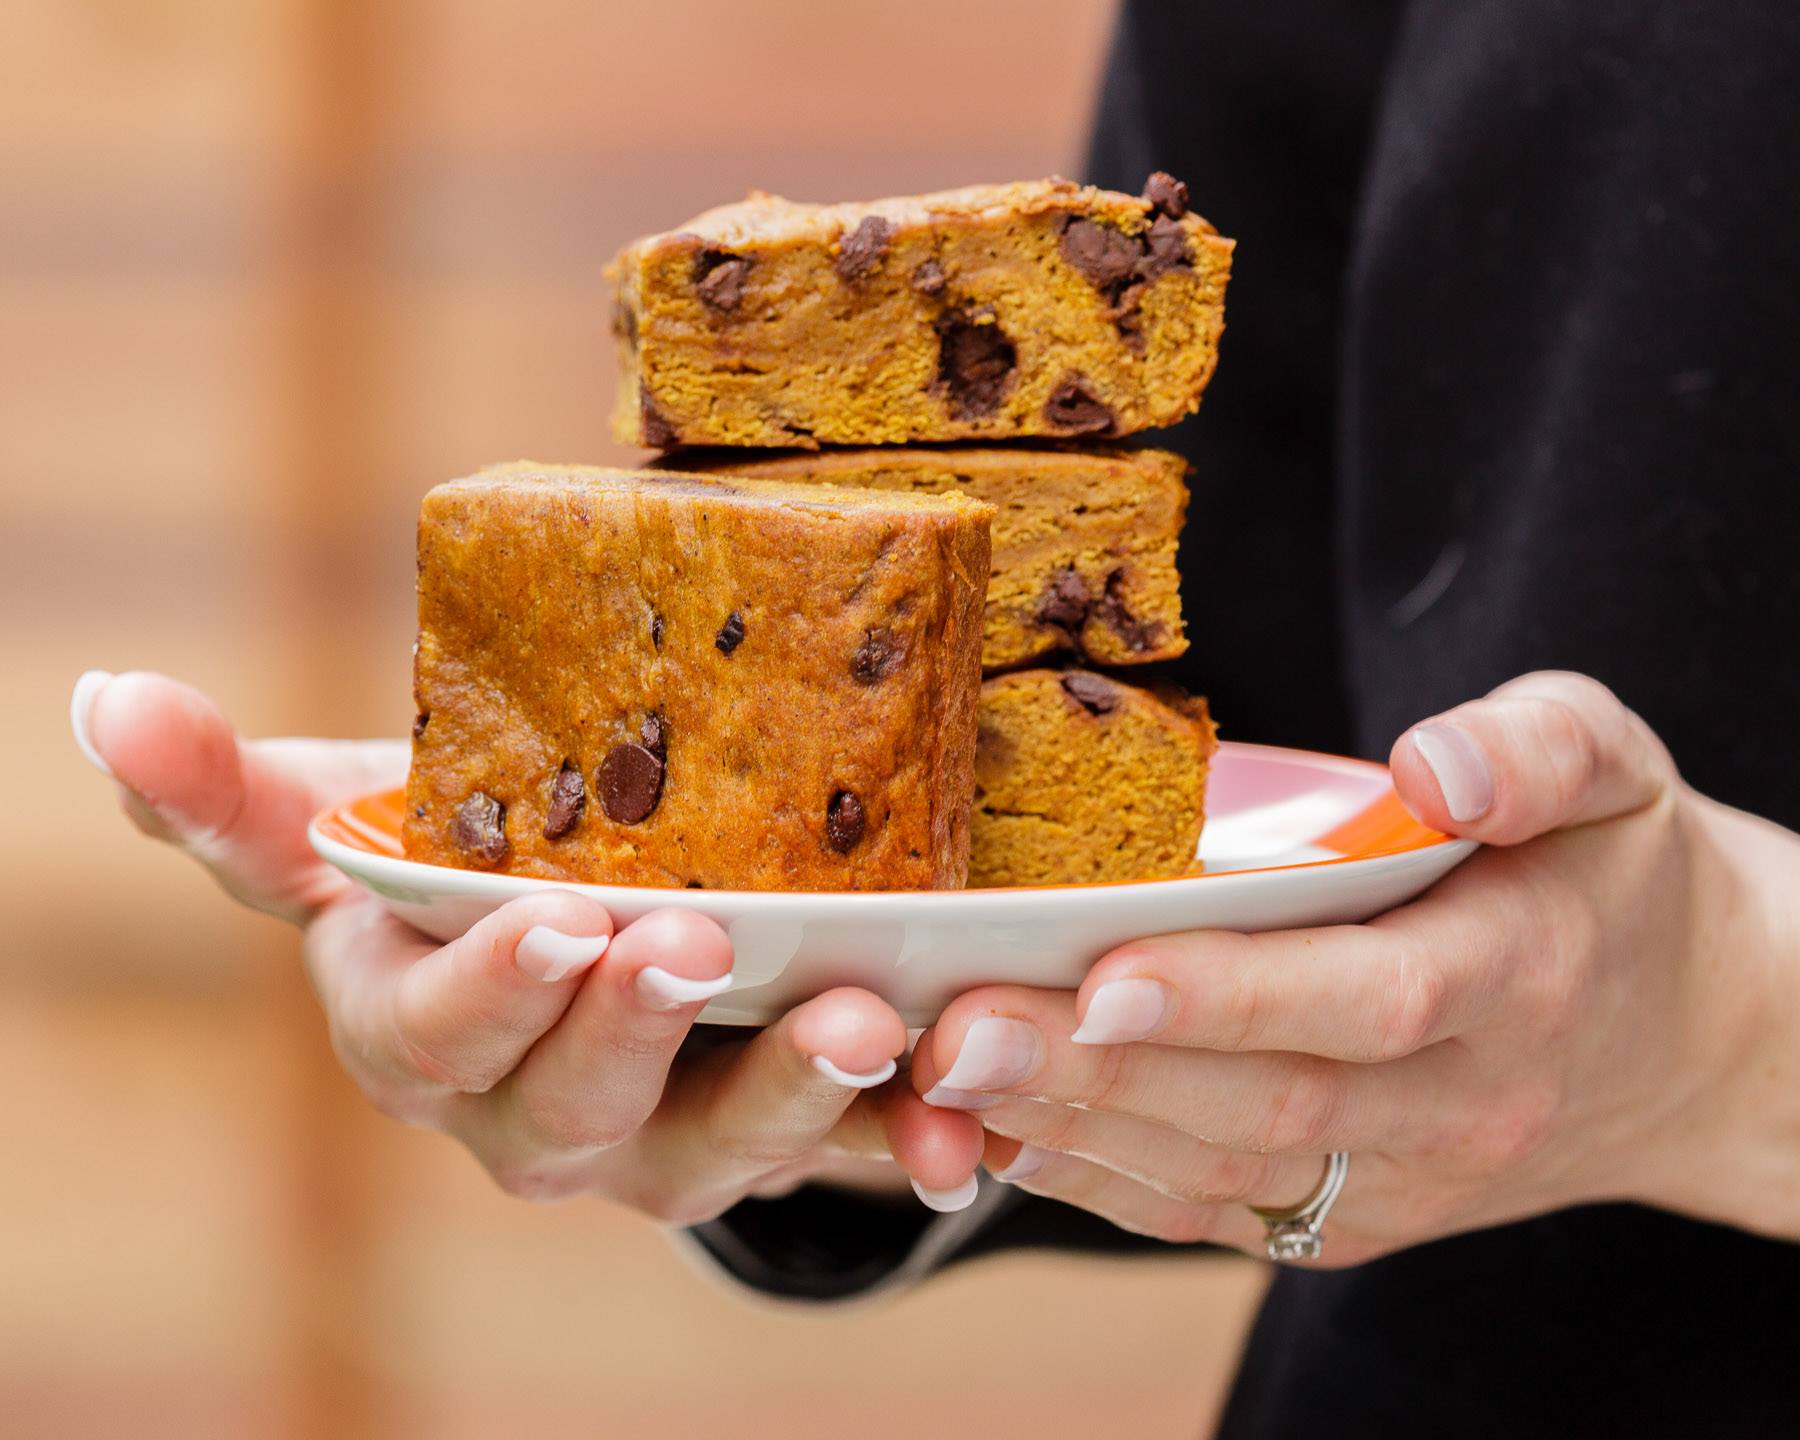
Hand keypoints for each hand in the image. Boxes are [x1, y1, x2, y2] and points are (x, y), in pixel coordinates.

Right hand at [73, 671, 984, 1222]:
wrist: (549, 939)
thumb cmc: (440, 872)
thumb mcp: (342, 827)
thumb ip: (228, 791)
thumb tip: (102, 698)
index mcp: (420, 1031)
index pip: (439, 1031)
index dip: (494, 988)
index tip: (560, 918)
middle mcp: (528, 1112)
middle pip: (577, 1104)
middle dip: (641, 1034)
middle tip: (710, 945)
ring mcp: (654, 1143)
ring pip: (718, 1153)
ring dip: (797, 1097)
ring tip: (874, 1023)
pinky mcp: (764, 1139)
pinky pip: (841, 1167)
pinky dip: (909, 1151)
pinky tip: (976, 1131)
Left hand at [905, 672, 1799, 1261]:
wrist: (1691, 1039)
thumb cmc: (1616, 875)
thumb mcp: (1615, 767)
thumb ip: (1534, 746)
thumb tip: (1431, 766)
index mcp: (1513, 978)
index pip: (1364, 1001)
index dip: (1230, 997)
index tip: (1101, 974)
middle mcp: (1453, 1104)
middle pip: (1260, 1101)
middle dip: (1095, 1071)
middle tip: (953, 1029)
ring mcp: (1401, 1178)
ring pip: (1221, 1172)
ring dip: (1076, 1132)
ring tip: (943, 1077)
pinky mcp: (1355, 1215)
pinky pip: (1219, 1216)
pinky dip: (1107, 1185)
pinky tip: (1007, 1136)